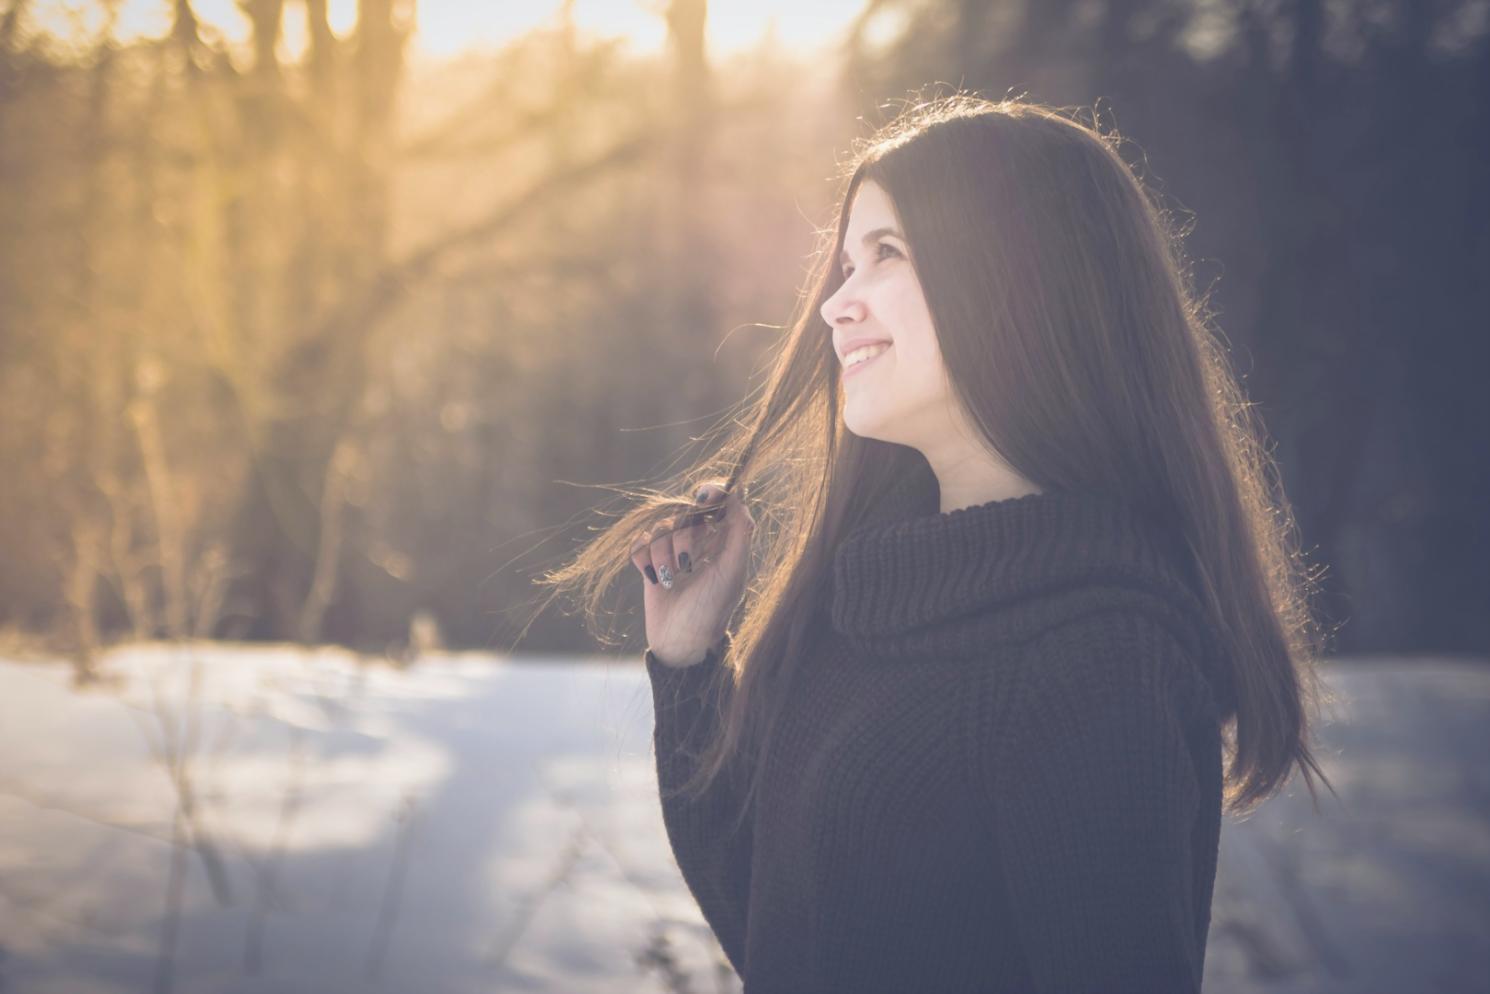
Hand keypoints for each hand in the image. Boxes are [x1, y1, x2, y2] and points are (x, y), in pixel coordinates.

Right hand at [632, 483, 754, 666]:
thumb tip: (737, 494)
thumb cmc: (712, 609)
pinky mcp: (651, 564)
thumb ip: (740, 531)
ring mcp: (673, 553)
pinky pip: (640, 544)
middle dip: (682, 538)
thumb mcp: (733, 571)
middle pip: (684, 514)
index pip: (719, 502)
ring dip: (663, 554)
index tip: (703, 495)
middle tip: (687, 566)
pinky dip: (644, 560)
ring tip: (671, 581)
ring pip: (660, 529)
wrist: (681, 642)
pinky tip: (654, 578)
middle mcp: (699, 543)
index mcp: (724, 541)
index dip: (711, 492)